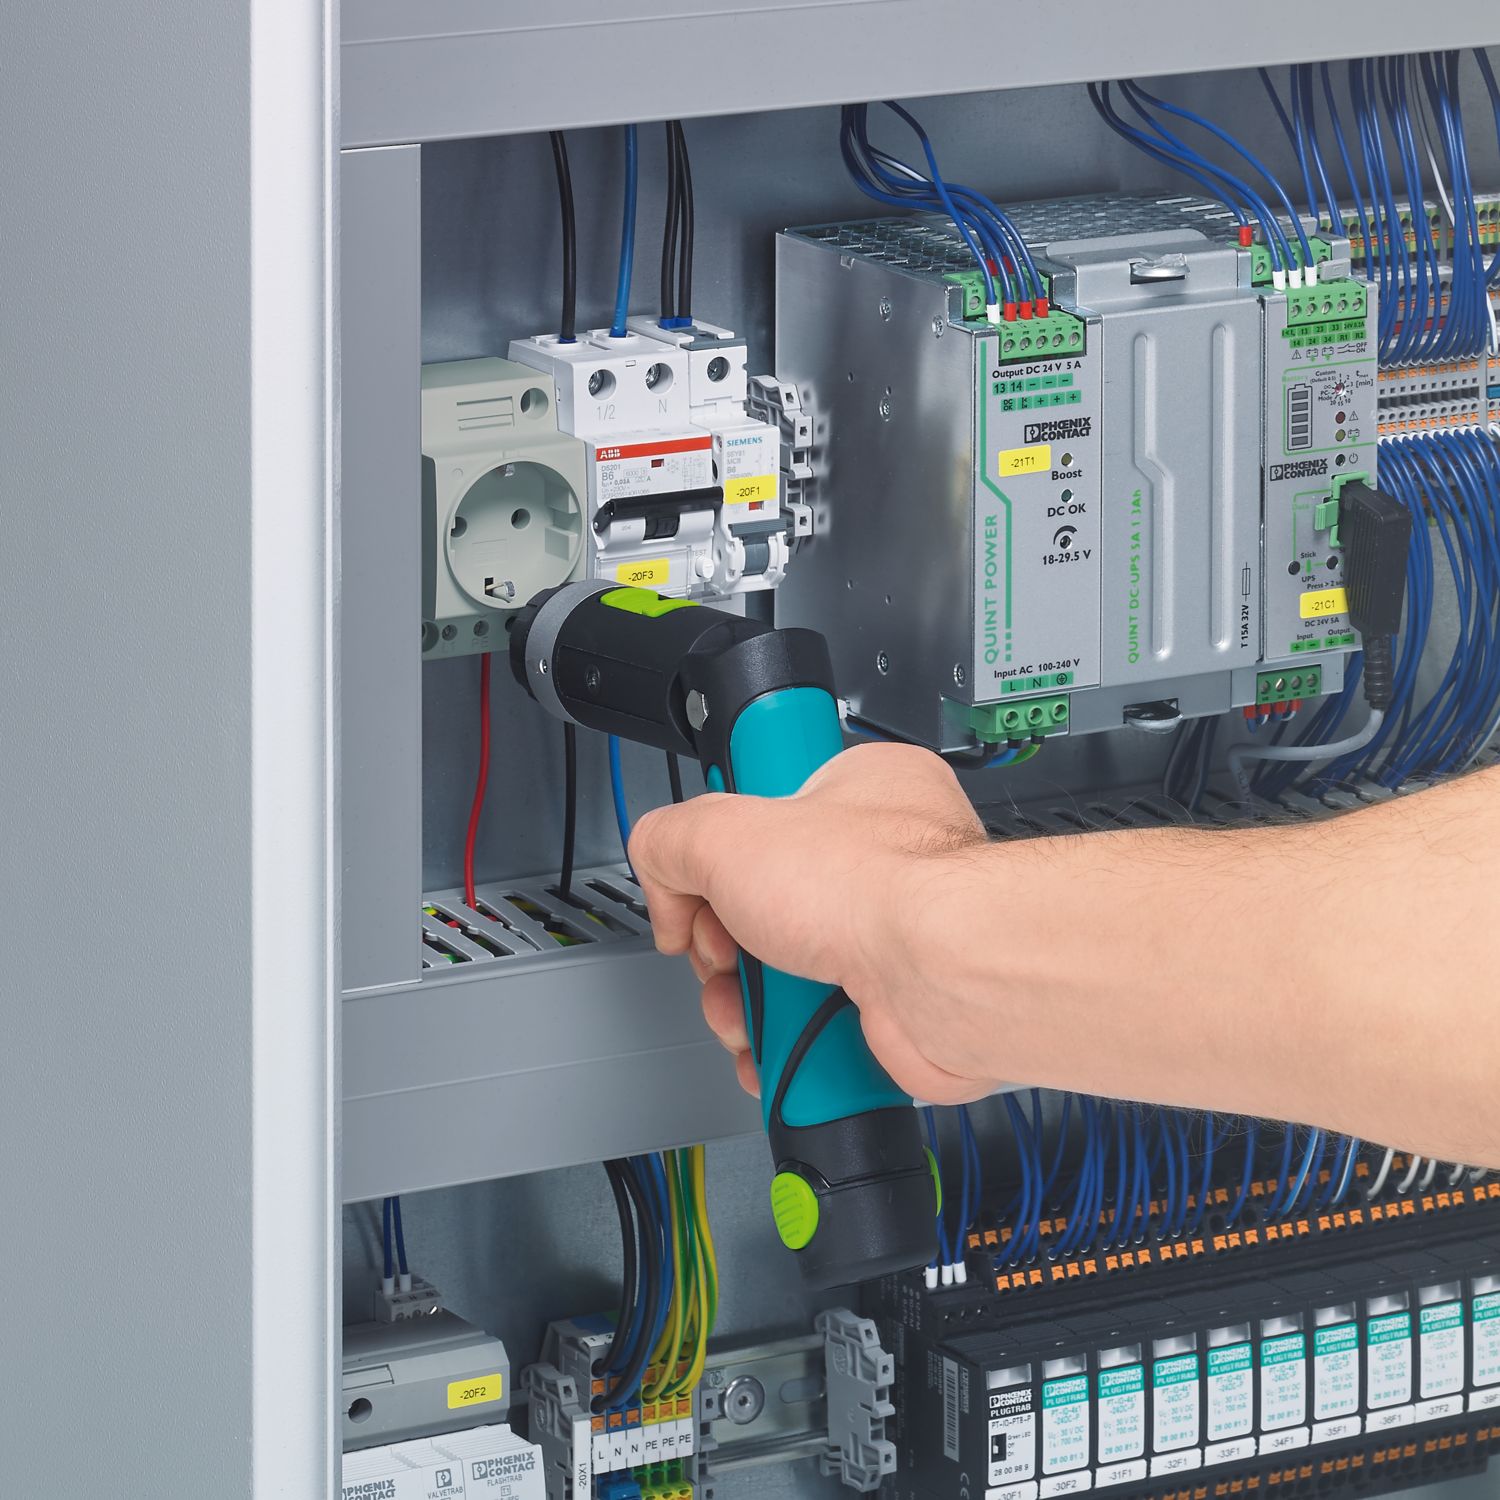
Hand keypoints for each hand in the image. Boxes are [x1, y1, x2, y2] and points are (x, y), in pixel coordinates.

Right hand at [628, 741, 993, 1103]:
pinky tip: (778, 1046)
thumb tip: (667, 893)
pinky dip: (786, 1051)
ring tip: (745, 1012)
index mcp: (856, 792)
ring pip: (782, 978)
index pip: (762, 812)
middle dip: (723, 951)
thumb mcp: (725, 831)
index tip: (705, 878)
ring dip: (745, 1008)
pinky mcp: (891, 1009)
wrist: (950, 978)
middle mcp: (881, 864)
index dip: (721, 856)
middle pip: (760, 908)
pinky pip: (815, 1033)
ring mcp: (889, 939)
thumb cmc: (884, 888)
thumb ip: (668, 841)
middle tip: (723, 955)